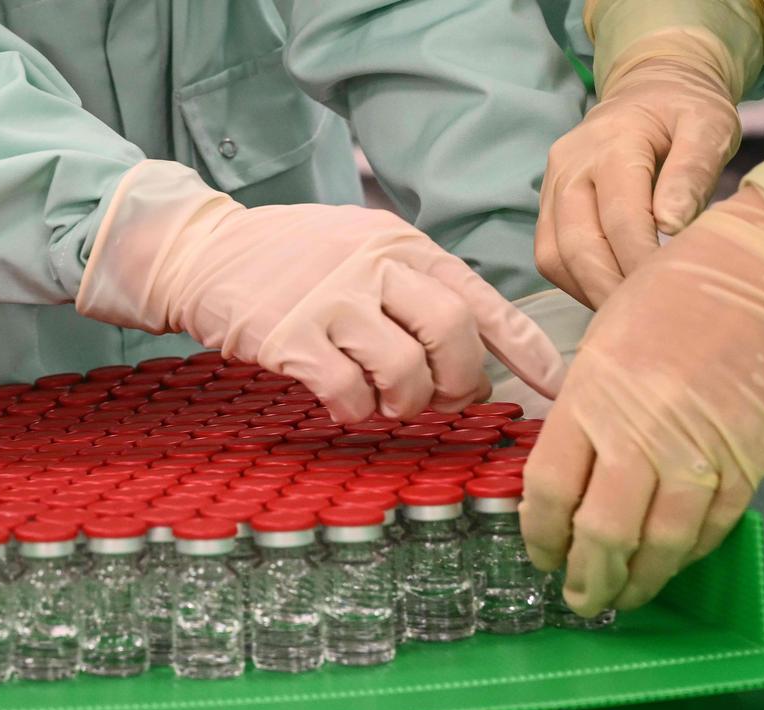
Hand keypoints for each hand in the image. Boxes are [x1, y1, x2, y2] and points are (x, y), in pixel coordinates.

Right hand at [78, 160, 564, 421]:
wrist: (205, 251)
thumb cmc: (295, 260)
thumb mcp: (363, 250)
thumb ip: (417, 290)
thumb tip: (475, 355)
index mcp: (402, 244)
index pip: (482, 296)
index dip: (526, 347)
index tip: (558, 385)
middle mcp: (374, 263)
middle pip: (454, 333)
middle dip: (462, 382)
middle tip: (445, 400)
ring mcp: (332, 298)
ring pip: (405, 370)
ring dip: (407, 402)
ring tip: (387, 401)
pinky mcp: (290, 334)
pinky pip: (348, 392)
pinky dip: (355, 411)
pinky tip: (342, 402)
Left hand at [521, 186, 763, 615]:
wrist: (762, 272)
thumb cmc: (669, 297)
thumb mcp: (599, 347)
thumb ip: (581, 416)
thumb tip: (568, 481)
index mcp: (589, 400)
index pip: (548, 492)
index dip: (539, 535)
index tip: (540, 553)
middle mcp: (639, 435)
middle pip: (599, 533)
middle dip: (584, 578)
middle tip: (577, 597)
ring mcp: (698, 454)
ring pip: (659, 545)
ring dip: (636, 582)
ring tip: (622, 596)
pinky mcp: (748, 463)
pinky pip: (710, 529)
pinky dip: (686, 555)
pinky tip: (669, 562)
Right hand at [535, 59, 740, 308]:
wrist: (647, 90)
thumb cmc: (685, 112)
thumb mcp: (709, 124)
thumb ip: (692, 171)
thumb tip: (672, 225)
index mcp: (612, 143)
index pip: (620, 218)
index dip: (640, 263)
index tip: (668, 294)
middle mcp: (570, 165)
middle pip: (577, 244)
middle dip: (609, 289)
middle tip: (644, 321)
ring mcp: (551, 186)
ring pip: (553, 256)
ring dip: (587, 291)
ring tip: (625, 313)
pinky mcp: (546, 206)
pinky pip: (549, 255)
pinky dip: (576, 283)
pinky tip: (609, 293)